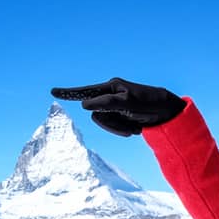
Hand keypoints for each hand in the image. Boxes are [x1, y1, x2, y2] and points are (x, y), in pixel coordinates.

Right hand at [50, 77, 185, 136]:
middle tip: (131, 127)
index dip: (68, 93)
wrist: (165, 112)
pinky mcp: (120, 116)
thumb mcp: (128, 103)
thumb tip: (84, 105)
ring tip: (136, 127)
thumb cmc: (148, 102)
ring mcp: (114, 107)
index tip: (53, 91)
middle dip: (113, 125)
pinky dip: (124, 131)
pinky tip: (136, 128)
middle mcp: (110, 96)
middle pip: (97, 116)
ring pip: (105, 124)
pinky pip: (114, 128)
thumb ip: (106, 103)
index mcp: (110, 87)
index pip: (85, 91)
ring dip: (120, 129)